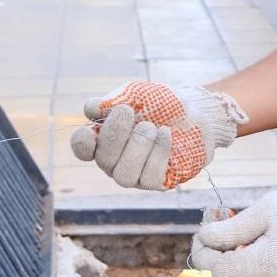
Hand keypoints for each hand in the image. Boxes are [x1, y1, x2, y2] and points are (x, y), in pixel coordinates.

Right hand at [70, 81, 247, 189]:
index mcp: (104, 138)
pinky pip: (150, 178)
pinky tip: (165, 134)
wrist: (196, 109)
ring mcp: (137, 174)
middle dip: (114, 136)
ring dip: (138, 146)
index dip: (81, 144)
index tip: (88, 131)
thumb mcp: (136, 94)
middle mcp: (116, 161)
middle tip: (128, 111)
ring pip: (124, 176)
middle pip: (104, 160)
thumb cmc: (160, 102)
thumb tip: (91, 109)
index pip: (83, 149)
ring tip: (151, 126)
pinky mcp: (159, 182)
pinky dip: (158, 152)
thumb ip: (113, 100)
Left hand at [191, 178, 276, 276]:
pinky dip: (252, 257)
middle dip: (218, 248)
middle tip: (219, 217)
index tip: (203, 229)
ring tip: (240, 223)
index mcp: (266, 268)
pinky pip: (261, 275)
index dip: (202, 252)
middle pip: (229, 275)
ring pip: (244, 276)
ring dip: (234, 252)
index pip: (216, 272)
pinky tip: (258, 235)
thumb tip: (205, 239)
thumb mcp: (266, 210)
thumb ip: (231, 229)